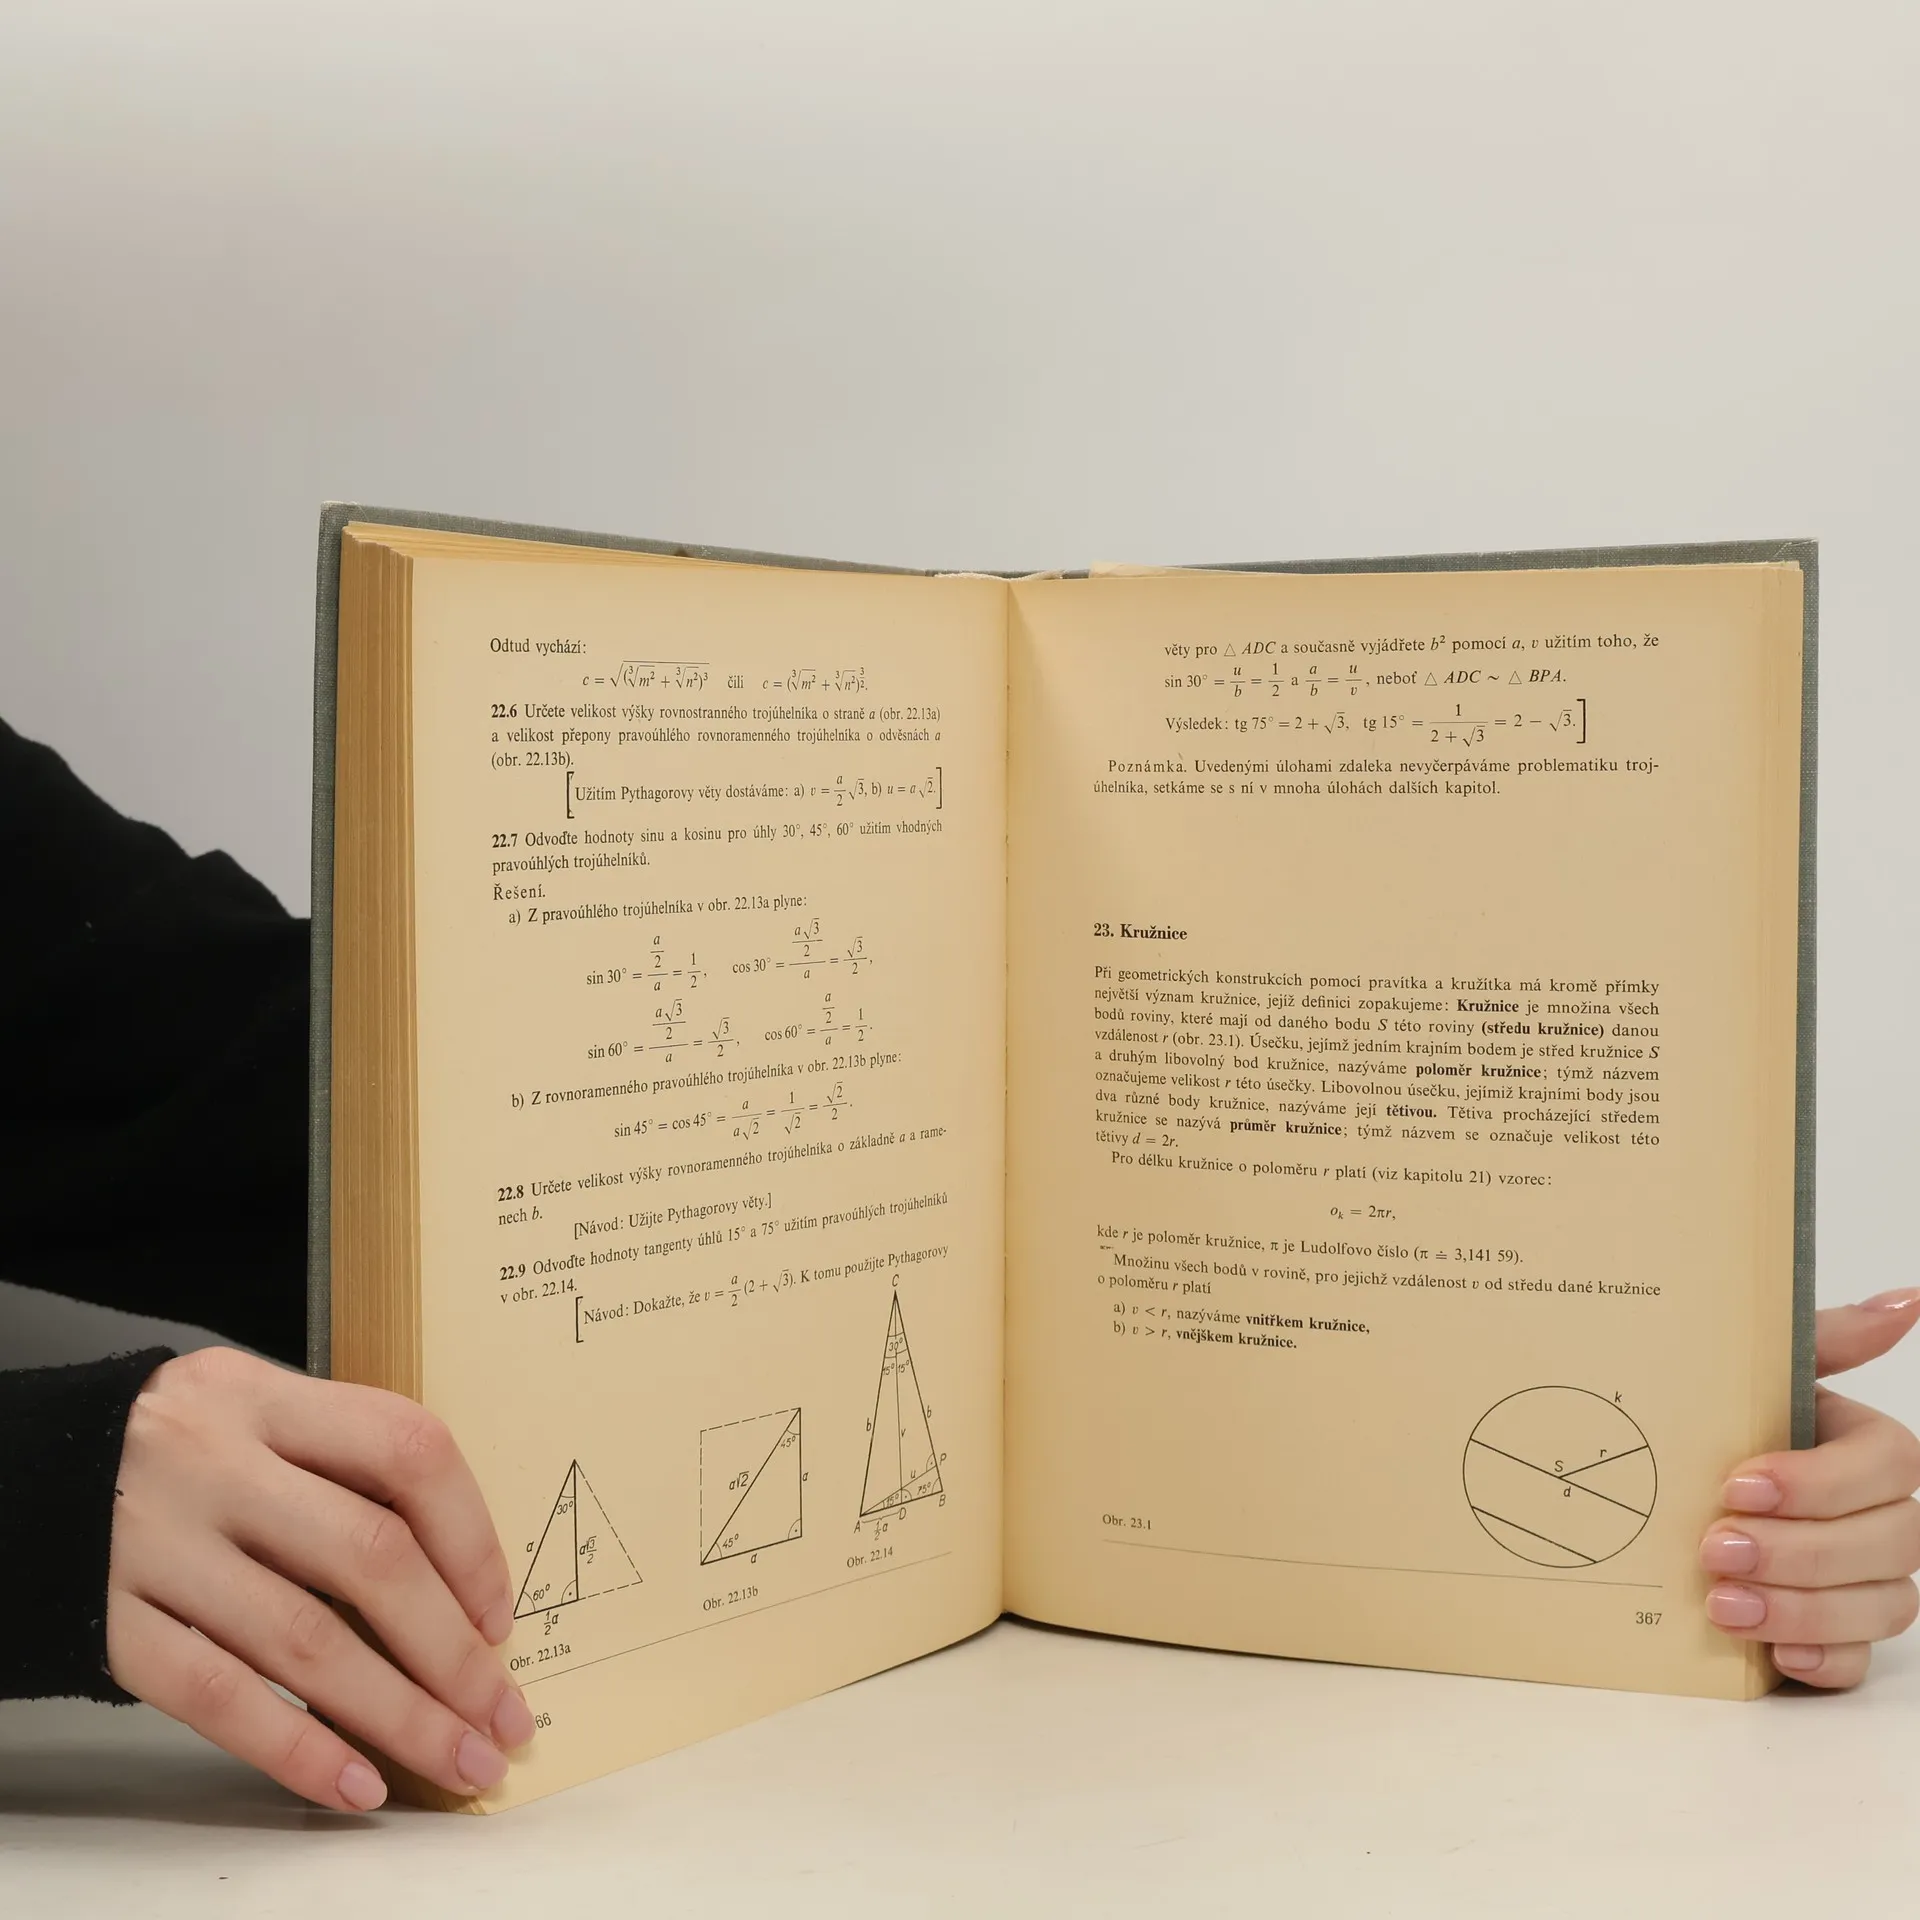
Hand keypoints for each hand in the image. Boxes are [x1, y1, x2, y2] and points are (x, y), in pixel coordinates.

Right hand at [106, 1347, 532, 1809]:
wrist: (24, 1474)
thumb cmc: (179, 1451)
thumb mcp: (255, 1415)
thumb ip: (342, 1465)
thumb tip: (462, 1584)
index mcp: (263, 1397)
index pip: (405, 1448)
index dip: (470, 1537)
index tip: (500, 1616)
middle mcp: (212, 1462)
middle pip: (368, 1556)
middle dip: (453, 1652)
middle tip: (502, 1715)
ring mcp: (157, 1545)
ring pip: (305, 1640)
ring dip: (399, 1714)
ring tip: (459, 1759)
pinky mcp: (110, 1625)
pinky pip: (219, 1699)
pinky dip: (298, 1748)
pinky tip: (358, 1783)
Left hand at [1701, 1290, 1919, 1687]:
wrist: (1667, 1474)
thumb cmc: (1728, 1418)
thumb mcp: (1763, 1371)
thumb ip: (1827, 1338)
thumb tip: (1904, 1302)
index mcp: (1867, 1448)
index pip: (1888, 1467)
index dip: (1820, 1481)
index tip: (1738, 1484)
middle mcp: (1880, 1516)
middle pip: (1888, 1544)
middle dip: (1801, 1552)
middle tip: (1717, 1547)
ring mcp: (1865, 1579)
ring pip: (1879, 1606)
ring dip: (1801, 1609)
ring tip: (1723, 1604)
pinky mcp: (1836, 1633)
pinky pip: (1856, 1662)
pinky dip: (1821, 1659)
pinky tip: (1776, 1654)